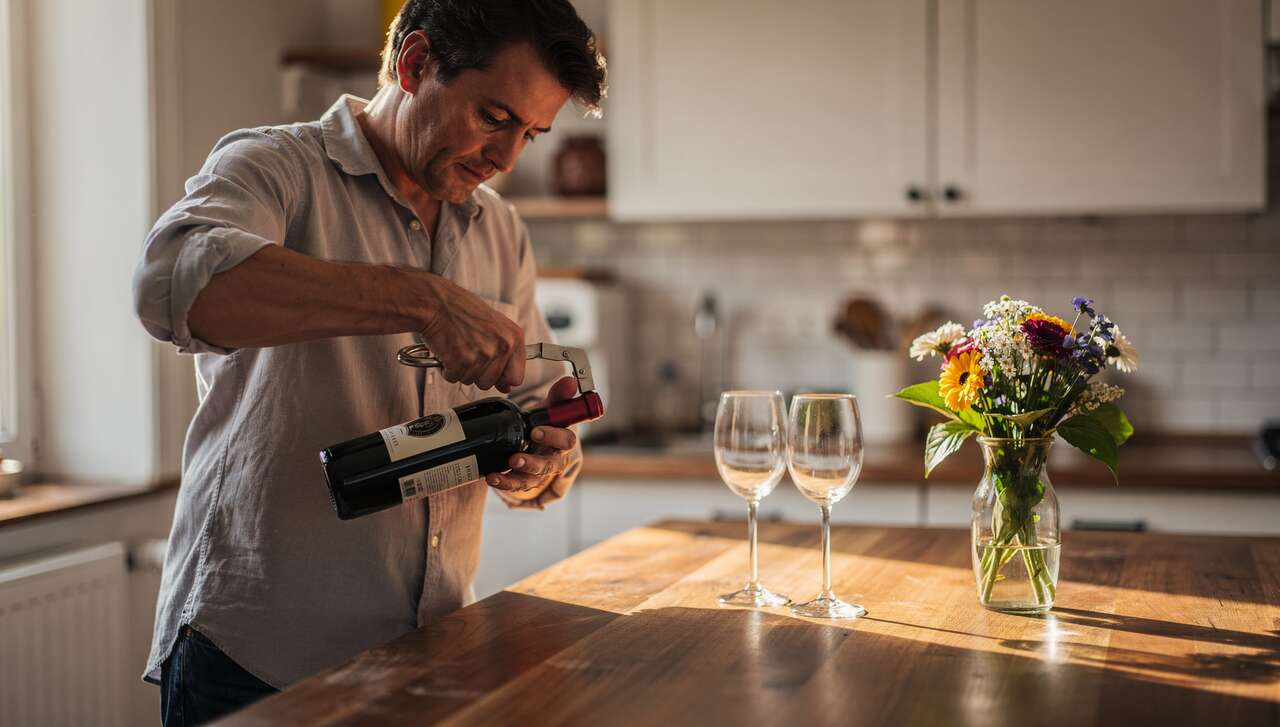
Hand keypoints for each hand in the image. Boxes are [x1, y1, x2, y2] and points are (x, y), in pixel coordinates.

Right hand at [417, 275, 524, 391]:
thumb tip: (507, 386)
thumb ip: (504, 356)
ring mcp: (482, 355)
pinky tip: (447, 350)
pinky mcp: (462, 361)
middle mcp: (502, 347)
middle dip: (476, 373)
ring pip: (470, 381)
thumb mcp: (494, 327)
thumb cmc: (462, 311)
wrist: (437, 302)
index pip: (516, 378)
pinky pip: (453, 378)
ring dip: (460, 369)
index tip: (492, 371)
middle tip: (467, 350)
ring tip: (457, 347)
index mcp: (514, 338)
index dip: (501, 378)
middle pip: (489, 383)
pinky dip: (446, 368)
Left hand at [486, 376, 579, 506]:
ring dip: (514, 479)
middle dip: (532, 463)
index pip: (567, 441)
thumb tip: (570, 380)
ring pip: (531, 480)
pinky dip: (503, 483)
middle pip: (549, 465)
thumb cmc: (544, 423)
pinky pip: (516, 486)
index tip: (536, 431)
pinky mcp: (524, 481)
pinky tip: (491, 478)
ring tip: (498, 473)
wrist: (534, 440)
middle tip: (516, 458)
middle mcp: (554, 460)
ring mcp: (539, 473)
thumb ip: (558, 395)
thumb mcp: (549, 408)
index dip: (553, 437)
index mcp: (564, 441)